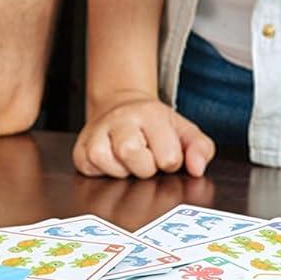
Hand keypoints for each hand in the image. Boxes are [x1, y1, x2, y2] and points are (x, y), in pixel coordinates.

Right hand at [74, 92, 214, 178]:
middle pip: (134, 156)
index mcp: (151, 114)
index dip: (170, 161)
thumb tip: (197, 169)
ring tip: (128, 159)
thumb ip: (200, 148)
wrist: (120, 106)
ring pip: (110, 164)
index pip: (167, 156)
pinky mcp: (80, 148)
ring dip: (124, 171)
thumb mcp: (184, 130)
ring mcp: (98, 132)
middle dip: (145, 167)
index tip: (164, 151)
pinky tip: (112, 161)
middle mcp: (122, 118)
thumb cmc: (154, 125)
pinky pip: (91, 170)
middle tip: (145, 157)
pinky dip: (103, 172)